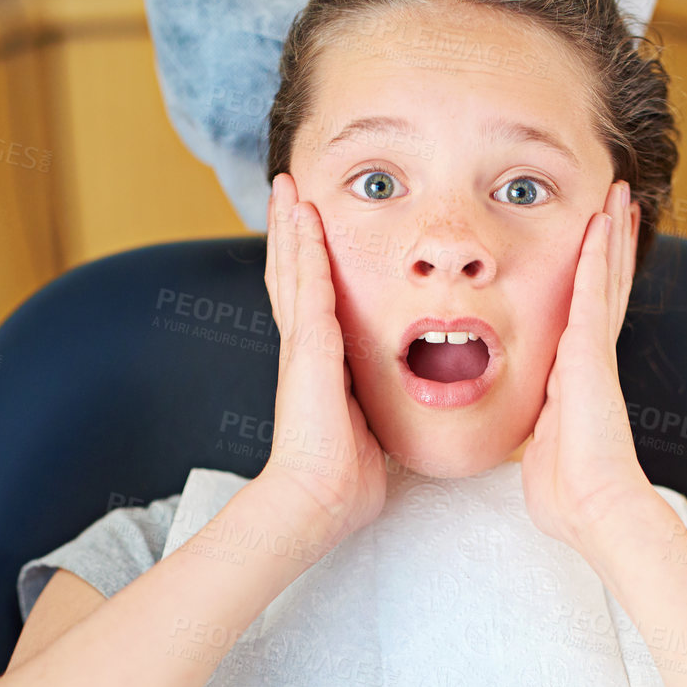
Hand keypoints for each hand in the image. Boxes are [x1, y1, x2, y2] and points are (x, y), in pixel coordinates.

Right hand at [260, 172, 388, 547]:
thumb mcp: (371, 433)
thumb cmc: (345, 482)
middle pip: (292, 275)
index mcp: (318, 369)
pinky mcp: (309, 348)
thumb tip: (398, 415)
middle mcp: (304, 350)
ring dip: (291, 225)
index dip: (306, 268)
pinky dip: (304, 247)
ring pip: (293, 269)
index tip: (310, 234)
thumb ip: (377, 411)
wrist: (319, 500)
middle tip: (289, 191)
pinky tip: (304, 214)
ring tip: (288, 186)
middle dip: (291, 233)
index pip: (311, 304)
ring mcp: (302, 346)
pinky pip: (307, 285)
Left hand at [518, 179, 649, 551]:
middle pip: (603, 289)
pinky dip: (598, 253)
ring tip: (618, 196)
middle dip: (610, 247)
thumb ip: (538, 437)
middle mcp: (589, 361)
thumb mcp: (541, 455)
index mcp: (576, 382)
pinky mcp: (589, 351)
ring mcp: (592, 353)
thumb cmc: (566, 494)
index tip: (595, 253)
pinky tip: (602, 219)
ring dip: (609, 236)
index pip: (586, 320)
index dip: (593, 284)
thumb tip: (530, 446)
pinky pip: (592, 290)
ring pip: (603, 280)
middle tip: (618, 205)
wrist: (592, 506)